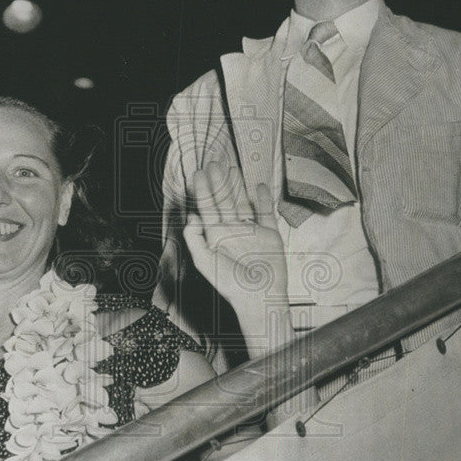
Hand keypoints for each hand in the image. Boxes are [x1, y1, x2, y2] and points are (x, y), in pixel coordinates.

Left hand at [183, 163, 288, 319]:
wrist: (259, 296)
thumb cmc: (231, 284)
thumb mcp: (204, 261)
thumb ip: (194, 238)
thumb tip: (191, 216)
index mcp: (215, 237)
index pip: (207, 209)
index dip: (202, 191)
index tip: (198, 174)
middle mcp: (232, 232)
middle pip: (223, 202)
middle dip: (218, 183)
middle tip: (213, 164)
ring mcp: (251, 232)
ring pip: (242, 203)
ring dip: (237, 186)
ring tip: (232, 169)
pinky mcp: (269, 235)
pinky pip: (265, 213)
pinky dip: (263, 199)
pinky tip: (258, 186)